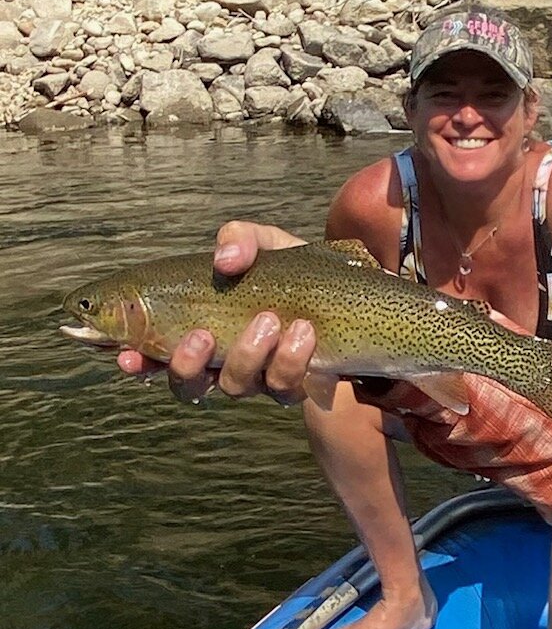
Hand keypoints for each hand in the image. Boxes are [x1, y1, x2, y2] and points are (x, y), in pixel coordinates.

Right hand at [116, 220, 310, 404]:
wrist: (347, 290)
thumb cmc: (291, 269)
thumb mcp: (263, 243)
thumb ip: (239, 240)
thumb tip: (225, 260)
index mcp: (198, 329)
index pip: (153, 355)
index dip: (136, 361)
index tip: (127, 355)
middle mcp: (221, 362)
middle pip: (186, 385)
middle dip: (187, 365)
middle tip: (202, 335)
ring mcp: (256, 378)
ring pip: (236, 386)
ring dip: (247, 354)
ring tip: (270, 320)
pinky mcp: (295, 385)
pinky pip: (284, 388)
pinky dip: (291, 360)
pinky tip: (304, 332)